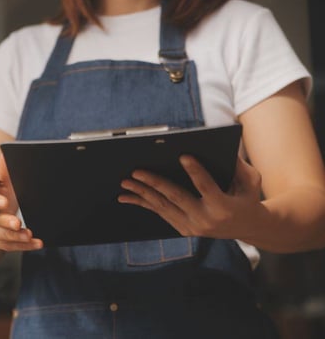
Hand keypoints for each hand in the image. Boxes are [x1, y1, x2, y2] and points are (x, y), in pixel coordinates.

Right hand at [0, 153, 42, 250]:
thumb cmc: (0, 190)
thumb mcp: (4, 180)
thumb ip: (5, 170)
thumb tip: (7, 154)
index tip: (5, 202)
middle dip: (4, 222)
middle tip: (19, 224)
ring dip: (14, 238)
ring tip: (30, 236)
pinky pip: (3, 246)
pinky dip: (20, 246)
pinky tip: (35, 243)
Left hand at [118, 155, 265, 239]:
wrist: (249, 228)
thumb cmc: (249, 197)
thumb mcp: (251, 180)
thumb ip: (239, 165)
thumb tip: (219, 146)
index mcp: (223, 207)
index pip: (206, 186)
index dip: (195, 171)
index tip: (183, 156)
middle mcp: (205, 220)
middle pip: (176, 197)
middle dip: (154, 183)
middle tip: (136, 171)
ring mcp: (193, 227)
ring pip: (163, 207)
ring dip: (142, 194)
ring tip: (125, 183)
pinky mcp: (184, 229)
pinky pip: (161, 213)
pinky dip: (144, 203)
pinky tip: (128, 197)